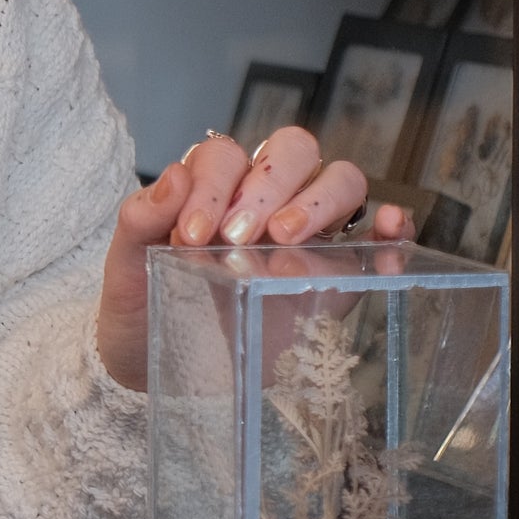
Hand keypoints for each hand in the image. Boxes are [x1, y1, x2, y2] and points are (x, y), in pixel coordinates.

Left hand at [94, 126, 407, 390]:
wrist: (156, 368)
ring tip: (287, 240)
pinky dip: (391, 227)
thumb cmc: (142, 306)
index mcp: (213, 185)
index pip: (228, 155)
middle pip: (294, 150)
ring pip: (341, 180)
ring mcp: (307, 233)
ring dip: (321, 200)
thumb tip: (174, 175)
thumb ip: (138, 219)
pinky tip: (388, 230)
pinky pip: (378, 238)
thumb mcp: (126, 266)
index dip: (214, 185)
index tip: (193, 236)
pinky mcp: (336, 275)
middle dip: (271, 184)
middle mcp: (265, 198)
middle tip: (242, 237)